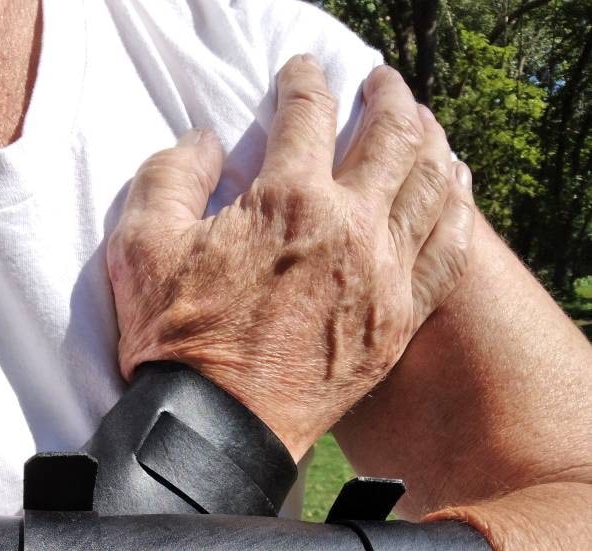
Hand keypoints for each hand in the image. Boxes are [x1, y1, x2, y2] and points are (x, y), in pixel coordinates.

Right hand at [107, 60, 474, 460]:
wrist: (218, 429)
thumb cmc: (177, 343)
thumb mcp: (140, 247)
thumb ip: (171, 175)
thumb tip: (209, 141)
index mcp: (288, 202)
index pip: (310, 111)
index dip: (305, 78)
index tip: (302, 71)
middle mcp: (349, 229)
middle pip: (393, 133)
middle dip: (387, 95)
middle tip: (379, 85)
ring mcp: (383, 277)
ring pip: (434, 183)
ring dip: (431, 139)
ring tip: (422, 125)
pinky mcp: (398, 322)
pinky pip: (449, 251)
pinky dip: (458, 209)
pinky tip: (456, 189)